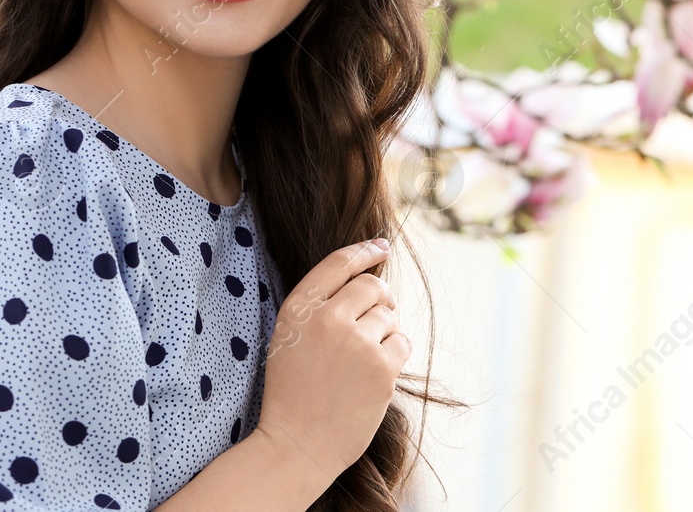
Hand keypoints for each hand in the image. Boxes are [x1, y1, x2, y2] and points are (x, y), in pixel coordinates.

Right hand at [253, 238, 410, 486]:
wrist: (296, 445)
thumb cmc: (293, 394)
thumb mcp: (289, 338)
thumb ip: (319, 307)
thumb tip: (368, 279)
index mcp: (299, 309)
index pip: (339, 263)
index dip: (364, 250)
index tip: (382, 246)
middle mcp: (327, 320)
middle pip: (372, 286)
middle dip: (380, 298)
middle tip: (377, 318)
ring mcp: (356, 344)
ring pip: (389, 315)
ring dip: (384, 331)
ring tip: (363, 359)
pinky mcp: (381, 370)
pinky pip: (402, 341)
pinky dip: (394, 353)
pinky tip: (375, 373)